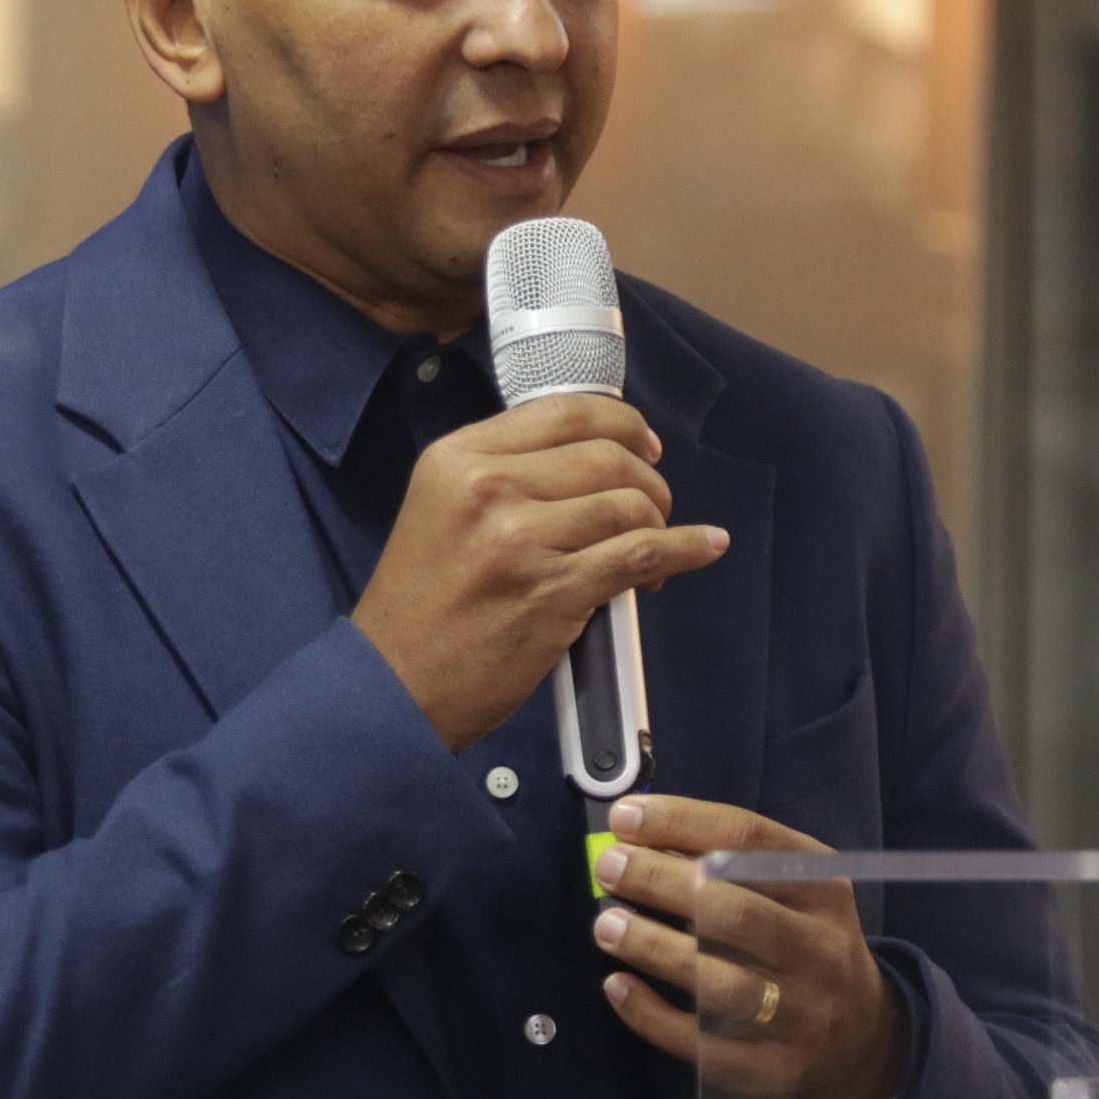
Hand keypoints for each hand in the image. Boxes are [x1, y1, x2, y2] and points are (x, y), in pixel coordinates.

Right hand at [353, 396, 727, 750]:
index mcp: (459, 458)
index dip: (621, 423)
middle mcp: (489, 487)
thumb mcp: (440, 509)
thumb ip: (504, 475)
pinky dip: (685, 549)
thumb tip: (592, 458)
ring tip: (654, 548)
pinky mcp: (554, 592)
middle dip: (648, 478)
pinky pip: (643, 554)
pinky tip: (704, 547)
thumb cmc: (421, 607)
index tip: (643, 445)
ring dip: (660, 521)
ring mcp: (522, 540)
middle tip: (653, 506)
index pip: (564, 412)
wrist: (394, 686)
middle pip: (606, 454)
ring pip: (629, 502)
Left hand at [589, 795, 902, 1098]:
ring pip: (718, 981)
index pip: (751, 842)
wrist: (864, 1045)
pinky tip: (617, 986)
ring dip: (652, 947)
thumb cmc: (806, 950)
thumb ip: (732, 865)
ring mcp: (798, 1016)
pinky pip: (700, 1043)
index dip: (682, 823)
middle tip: (609, 869)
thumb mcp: (795, 896)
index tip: (625, 817)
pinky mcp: (771, 1070)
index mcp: (824, 891)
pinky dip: (650, 1014)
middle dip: (659, 882)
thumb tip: (641, 838)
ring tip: (606, 926)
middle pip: (733, 911)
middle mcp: (819, 950)